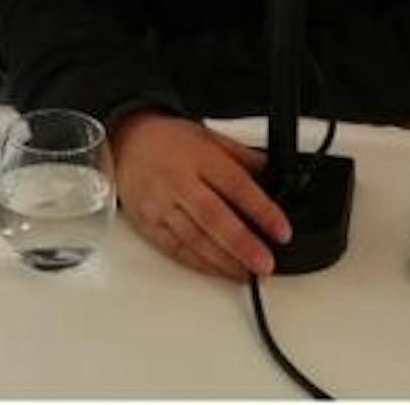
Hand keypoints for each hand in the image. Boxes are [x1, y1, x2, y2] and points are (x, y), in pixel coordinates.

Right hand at [110, 111, 290, 278]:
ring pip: (195, 239)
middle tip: (266, 263)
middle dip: (242, 244)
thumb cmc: (169, 140)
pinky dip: (201, 264)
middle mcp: (178, 181)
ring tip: (248, 273)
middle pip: (214, 217)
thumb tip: (272, 176)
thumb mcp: (209, 136)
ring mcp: (160, 205)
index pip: (235, 184)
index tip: (281, 230)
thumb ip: (241, 157)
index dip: (261, 209)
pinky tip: (220, 270)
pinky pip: (177, 250)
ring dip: (224, 261)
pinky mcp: (148, 224)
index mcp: (198, 156)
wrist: (127, 140)